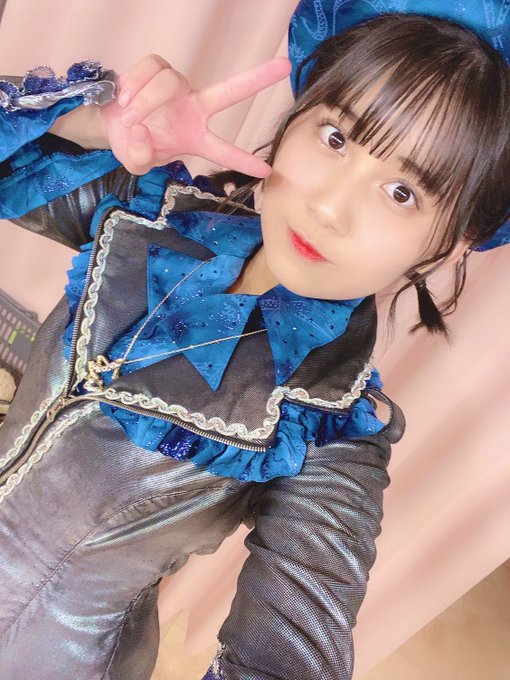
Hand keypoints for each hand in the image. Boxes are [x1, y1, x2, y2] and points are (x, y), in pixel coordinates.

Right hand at [101, 54, 291, 176]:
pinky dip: (134, 85)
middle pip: (228, 92)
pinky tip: (125, 99)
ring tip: (130, 118)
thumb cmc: (132, 144)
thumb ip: (140, 158)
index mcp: (195, 138)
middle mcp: (194, 109)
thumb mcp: (136, 163)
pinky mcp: (158, 68)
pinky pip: (150, 69)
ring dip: (144, 102)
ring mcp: (178, 87)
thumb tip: (141, 132)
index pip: (223, 151)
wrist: (111, 123)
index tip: (266, 172)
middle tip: (284, 67)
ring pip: (167, 83)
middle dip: (256, 79)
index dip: (243, 162)